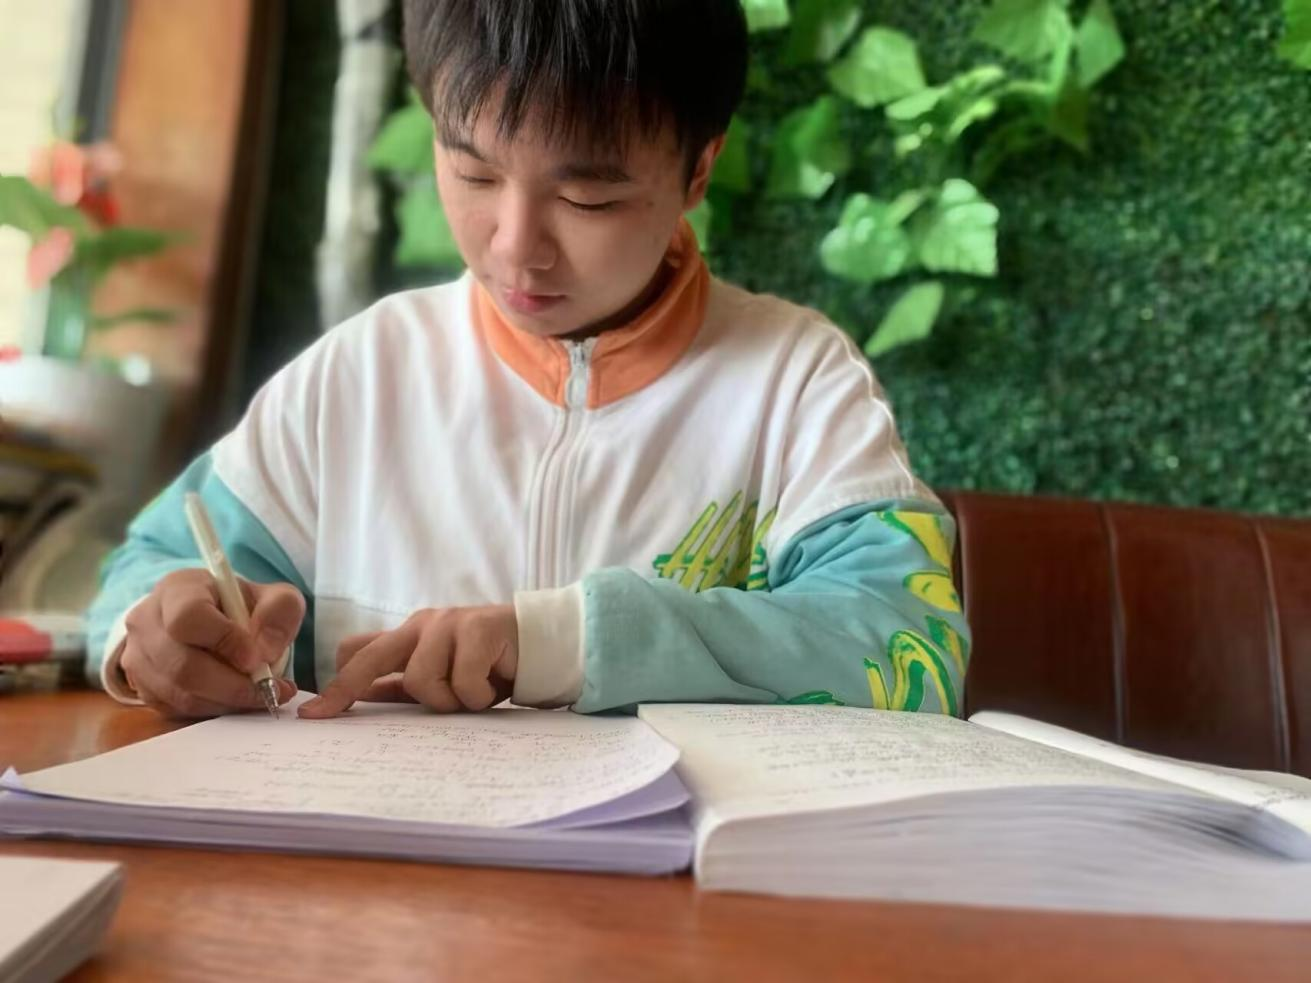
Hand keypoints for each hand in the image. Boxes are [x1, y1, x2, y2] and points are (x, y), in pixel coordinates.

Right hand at [121, 568, 302, 717]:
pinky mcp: (143, 688)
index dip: (224, 641)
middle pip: (182, 665)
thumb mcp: (273, 597)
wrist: (215, 622)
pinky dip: (214, 710)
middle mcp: (146, 621)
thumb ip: (280, 612)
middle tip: (269, 688)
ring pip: (180, 693)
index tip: (256, 658)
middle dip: (232, 685)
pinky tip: (237, 699)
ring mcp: (138, 657)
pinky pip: (177, 709)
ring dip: (227, 701)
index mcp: (177, 589)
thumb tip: (265, 651)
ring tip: (261, 694)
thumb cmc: (242, 607)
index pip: (189, 616)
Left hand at [298, 605, 517, 717]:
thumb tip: (360, 697)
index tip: (315, 713)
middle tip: (322, 714)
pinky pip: (463, 682)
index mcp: (411, 636)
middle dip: (346, 688)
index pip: (359, 650)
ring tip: (474, 694)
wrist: (545, 647)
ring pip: (421, 679)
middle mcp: (423, 625)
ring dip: (449, 700)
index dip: (338, 682)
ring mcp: (450, 623)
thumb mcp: (444, 678)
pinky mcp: (479, 629)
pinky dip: (478, 696)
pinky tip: (496, 684)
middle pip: (370, 656)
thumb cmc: (492, 666)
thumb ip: (404, 684)